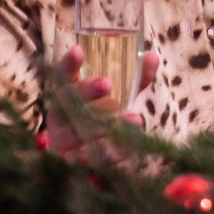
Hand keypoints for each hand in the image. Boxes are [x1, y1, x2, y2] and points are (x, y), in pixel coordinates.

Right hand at [43, 43, 160, 154]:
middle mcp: (60, 115)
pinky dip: (110, 154)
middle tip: (108, 83)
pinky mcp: (73, 163)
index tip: (78, 50)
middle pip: (68, 101)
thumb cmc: (97, 116)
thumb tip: (152, 56)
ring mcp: (63, 140)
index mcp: (65, 93)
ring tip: (135, 118)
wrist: (77, 157)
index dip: (68, 63)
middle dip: (87, 91)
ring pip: (77, 133)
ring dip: (104, 125)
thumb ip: (132, 78)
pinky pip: (90, 160)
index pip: (62, 75)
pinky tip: (127, 148)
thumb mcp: (113, 96)